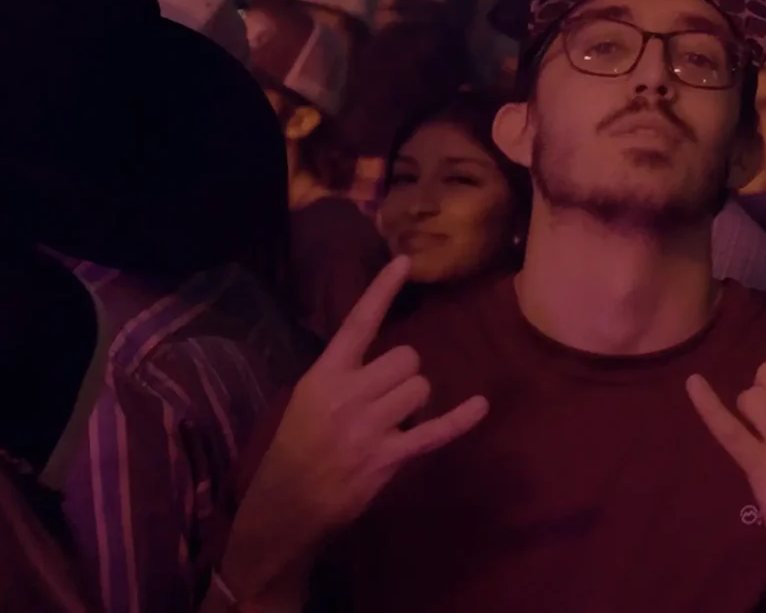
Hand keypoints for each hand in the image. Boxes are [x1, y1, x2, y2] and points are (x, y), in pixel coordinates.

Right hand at [221, 258, 487, 602]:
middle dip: (404, 375)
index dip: (382, 290)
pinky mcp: (389, 456)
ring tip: (391, 424)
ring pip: (421, 388)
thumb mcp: (305, 400)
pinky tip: (480, 406)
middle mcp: (348, 394)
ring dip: (416, 403)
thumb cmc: (295, 450)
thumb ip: (341, 374)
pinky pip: (434, 431)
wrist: (285, 506)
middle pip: (407, 358)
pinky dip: (460, 419)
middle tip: (385, 400)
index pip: (357, 323)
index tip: (406, 260)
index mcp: (324, 376)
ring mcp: (370, 426)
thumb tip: (385, 356)